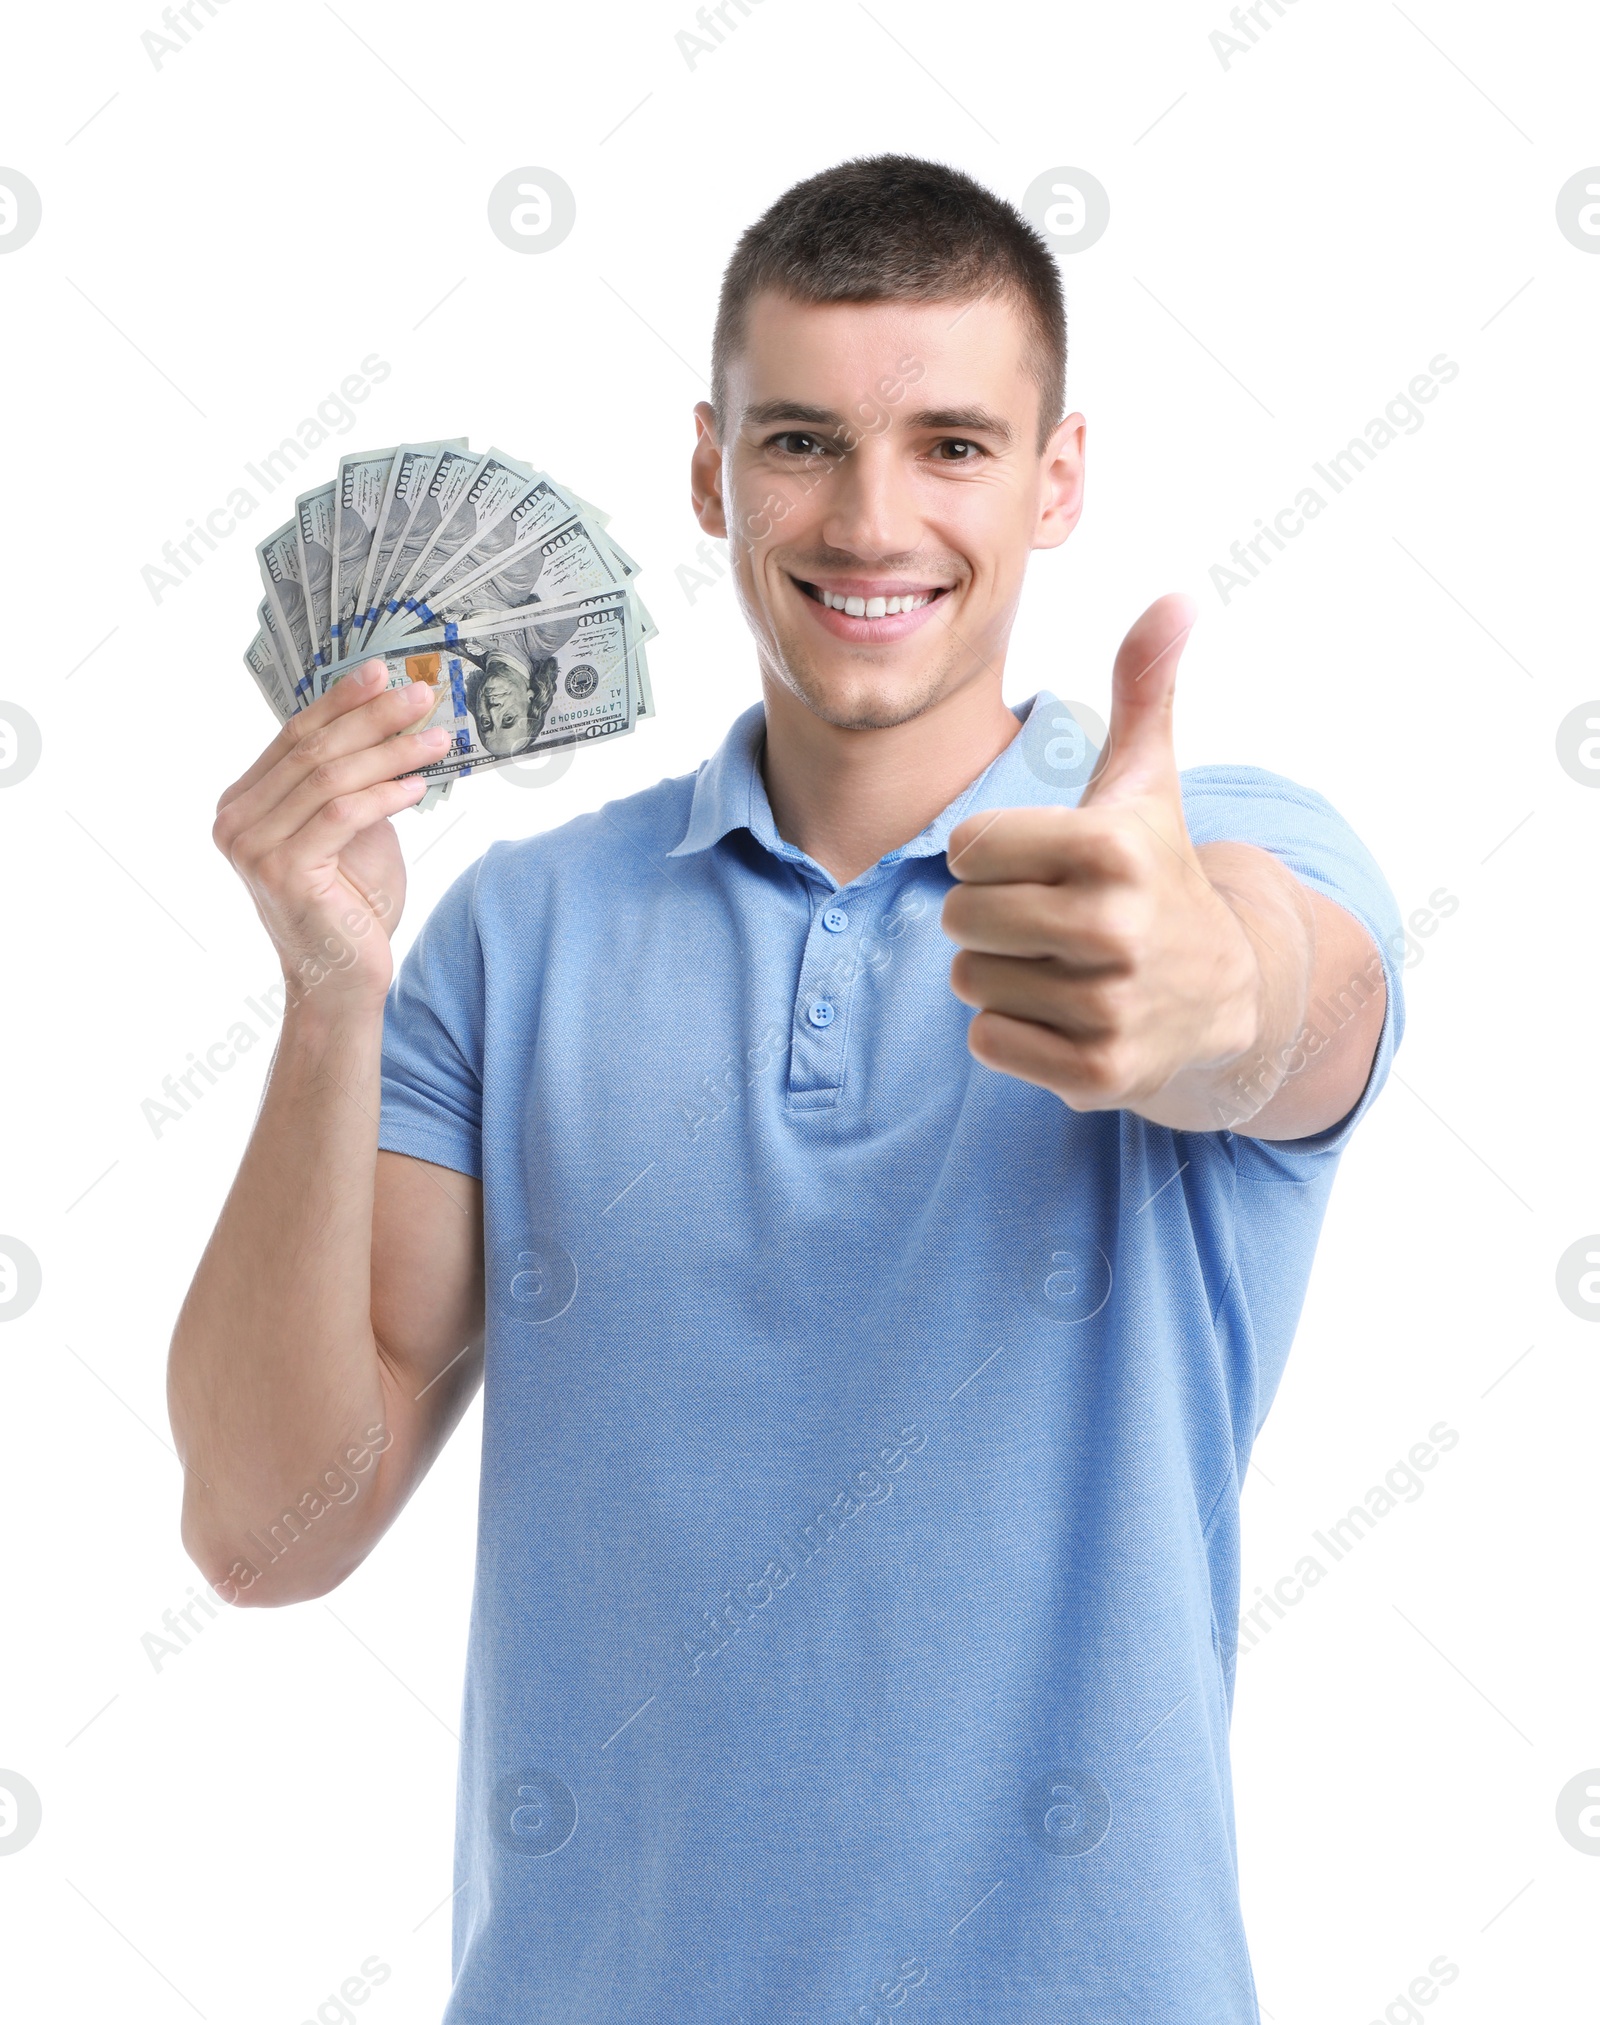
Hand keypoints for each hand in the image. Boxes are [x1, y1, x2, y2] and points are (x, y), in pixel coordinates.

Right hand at [212, 661, 448, 1015]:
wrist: (343, 979)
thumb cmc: (351, 907)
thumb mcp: (352, 830)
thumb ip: (355, 782)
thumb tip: (393, 723)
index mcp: (243, 804)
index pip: (295, 736)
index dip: (341, 702)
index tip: (383, 673)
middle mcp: (236, 822)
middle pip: (312, 750)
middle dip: (372, 717)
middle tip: (421, 696)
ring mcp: (253, 848)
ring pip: (329, 778)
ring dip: (389, 752)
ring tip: (436, 738)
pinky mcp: (283, 872)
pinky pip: (343, 815)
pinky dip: (386, 794)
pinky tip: (420, 785)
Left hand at [942, 594, 1274, 1119]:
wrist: (1223, 993)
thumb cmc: (1157, 870)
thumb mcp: (1148, 779)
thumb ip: (1144, 686)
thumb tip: (1179, 596)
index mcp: (1112, 848)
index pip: (968, 847)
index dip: (994, 853)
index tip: (1047, 861)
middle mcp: (1116, 929)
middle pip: (959, 916)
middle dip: (990, 913)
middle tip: (1049, 917)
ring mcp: (1108, 1007)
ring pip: (969, 979)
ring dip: (1000, 971)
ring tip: (1062, 963)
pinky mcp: (1096, 1073)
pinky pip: (988, 1040)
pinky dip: (1013, 1030)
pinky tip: (1065, 1011)